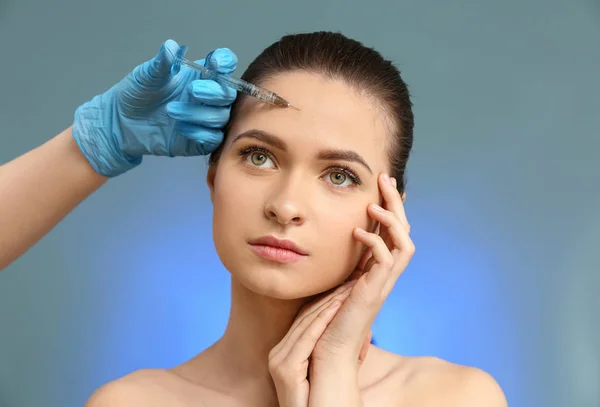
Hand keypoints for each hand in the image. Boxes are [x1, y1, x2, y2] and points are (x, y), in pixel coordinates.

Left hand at [72, 39, 237, 176]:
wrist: (121, 123)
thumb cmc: (136, 94)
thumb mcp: (147, 75)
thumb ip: (162, 63)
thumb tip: (171, 46)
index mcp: (199, 75)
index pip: (225, 64)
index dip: (226, 62)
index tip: (216, 63)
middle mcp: (207, 96)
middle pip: (228, 93)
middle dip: (213, 92)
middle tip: (191, 91)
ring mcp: (206, 119)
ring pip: (220, 117)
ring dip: (199, 113)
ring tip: (170, 111)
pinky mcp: (202, 141)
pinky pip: (213, 138)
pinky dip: (199, 133)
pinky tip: (180, 129)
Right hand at [268, 280, 371, 406]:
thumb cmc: (332, 402)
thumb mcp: (332, 369)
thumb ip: (340, 349)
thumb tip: (364, 330)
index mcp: (285, 352)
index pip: (307, 319)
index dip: (328, 300)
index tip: (347, 284)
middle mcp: (278, 354)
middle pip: (305, 317)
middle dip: (330, 297)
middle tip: (351, 279)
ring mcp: (278, 361)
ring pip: (306, 324)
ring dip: (329, 304)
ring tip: (349, 287)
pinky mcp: (285, 370)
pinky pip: (306, 340)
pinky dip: (323, 321)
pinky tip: (338, 306)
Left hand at [312, 172, 414, 364]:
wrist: (327, 354)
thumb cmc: (323, 320)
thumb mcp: (329, 281)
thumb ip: (332, 262)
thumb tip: (317, 239)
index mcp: (376, 270)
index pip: (391, 232)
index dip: (390, 207)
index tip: (380, 184)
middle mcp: (384, 275)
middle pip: (404, 231)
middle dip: (396, 202)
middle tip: (385, 178)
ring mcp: (383, 284)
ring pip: (405, 242)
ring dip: (392, 219)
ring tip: (373, 204)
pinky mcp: (375, 292)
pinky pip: (388, 260)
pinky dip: (375, 242)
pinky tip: (357, 232)